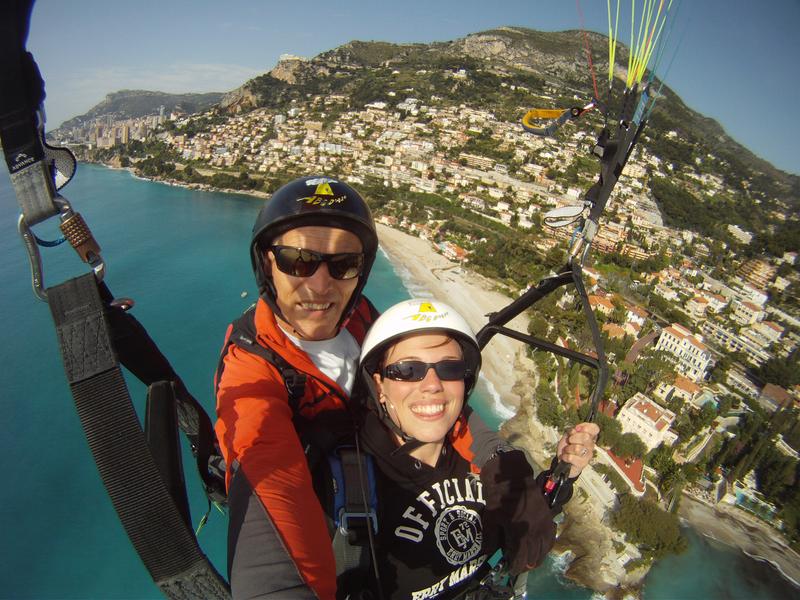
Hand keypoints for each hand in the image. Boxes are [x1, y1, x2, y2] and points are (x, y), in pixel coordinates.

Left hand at [480, 449, 555, 575]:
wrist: (513, 477)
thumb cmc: (499, 497)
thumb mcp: (490, 518)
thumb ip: (490, 539)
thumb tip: (489, 554)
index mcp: (519, 535)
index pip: (520, 560)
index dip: (515, 568)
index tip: (510, 570)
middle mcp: (534, 533)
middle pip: (534, 558)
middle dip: (526, 565)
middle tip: (519, 566)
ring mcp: (543, 526)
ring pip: (544, 550)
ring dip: (538, 557)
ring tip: (530, 560)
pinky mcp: (548, 518)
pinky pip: (551, 537)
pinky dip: (547, 546)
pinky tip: (542, 547)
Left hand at [556, 422, 598, 477]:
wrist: (562, 460)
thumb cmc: (567, 446)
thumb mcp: (568, 435)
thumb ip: (573, 430)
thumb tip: (576, 429)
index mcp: (589, 436)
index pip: (595, 428)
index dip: (586, 427)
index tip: (577, 429)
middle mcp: (591, 445)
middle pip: (586, 437)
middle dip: (573, 438)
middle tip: (569, 441)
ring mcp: (588, 455)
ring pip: (577, 448)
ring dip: (568, 449)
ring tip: (567, 450)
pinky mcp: (582, 464)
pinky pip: (571, 457)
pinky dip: (565, 456)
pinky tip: (566, 457)